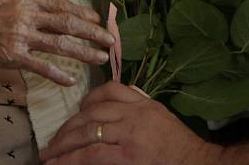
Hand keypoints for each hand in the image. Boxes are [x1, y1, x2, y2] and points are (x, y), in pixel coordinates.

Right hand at [0, 0, 113, 85]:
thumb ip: (21, 1)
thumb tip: (37, 6)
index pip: (61, 4)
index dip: (82, 12)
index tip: (97, 18)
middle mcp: (26, 14)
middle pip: (68, 23)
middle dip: (92, 31)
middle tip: (110, 38)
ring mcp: (20, 36)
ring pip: (61, 44)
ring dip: (84, 52)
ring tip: (101, 57)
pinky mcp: (12, 56)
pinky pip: (41, 66)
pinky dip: (58, 74)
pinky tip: (71, 80)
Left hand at [40, 82, 221, 164]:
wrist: (198, 164)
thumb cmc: (181, 148)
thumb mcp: (160, 119)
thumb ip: (139, 111)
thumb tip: (110, 113)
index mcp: (144, 104)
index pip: (111, 90)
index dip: (89, 100)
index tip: (78, 111)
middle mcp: (135, 113)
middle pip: (92, 112)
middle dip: (69, 127)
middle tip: (54, 141)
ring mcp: (129, 133)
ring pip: (87, 131)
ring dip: (63, 143)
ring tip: (49, 154)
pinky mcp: (127, 155)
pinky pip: (91, 154)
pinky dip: (70, 159)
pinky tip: (58, 163)